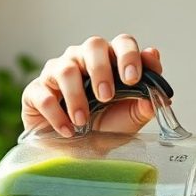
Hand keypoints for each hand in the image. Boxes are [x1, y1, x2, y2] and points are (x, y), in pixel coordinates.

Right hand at [21, 34, 164, 137]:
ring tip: (83, 122)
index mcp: (111, 60)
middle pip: (92, 46)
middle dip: (101, 70)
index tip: (132, 79)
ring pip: (66, 69)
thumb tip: (159, 92)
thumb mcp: (130, 119)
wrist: (76, 152)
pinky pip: (43, 94)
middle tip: (106, 97)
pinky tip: (68, 130)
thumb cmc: (105, 127)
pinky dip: (56, 114)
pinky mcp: (36, 91)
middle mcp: (83, 59)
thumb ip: (145, 103)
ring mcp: (57, 72)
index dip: (129, 56)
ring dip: (77, 97)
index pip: (123, 43)